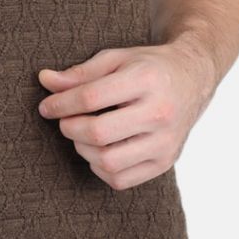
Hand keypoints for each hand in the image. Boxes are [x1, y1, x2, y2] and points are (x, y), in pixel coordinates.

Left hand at [36, 40, 215, 189]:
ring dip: (83, 149)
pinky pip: (121, 179)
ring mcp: (166, 142)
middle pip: (98, 133)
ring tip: (82, 133)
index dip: (60, 104)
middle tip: (65, 120)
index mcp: (146, 80)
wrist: (193, 79)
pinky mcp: (165, 163)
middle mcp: (160, 113)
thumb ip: (80, 72)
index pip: (91, 98)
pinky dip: (100, 168)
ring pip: (108, 162)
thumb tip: (45, 81)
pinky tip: (100, 149)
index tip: (46, 106)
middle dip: (70, 128)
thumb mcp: (116, 59)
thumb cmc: (148, 67)